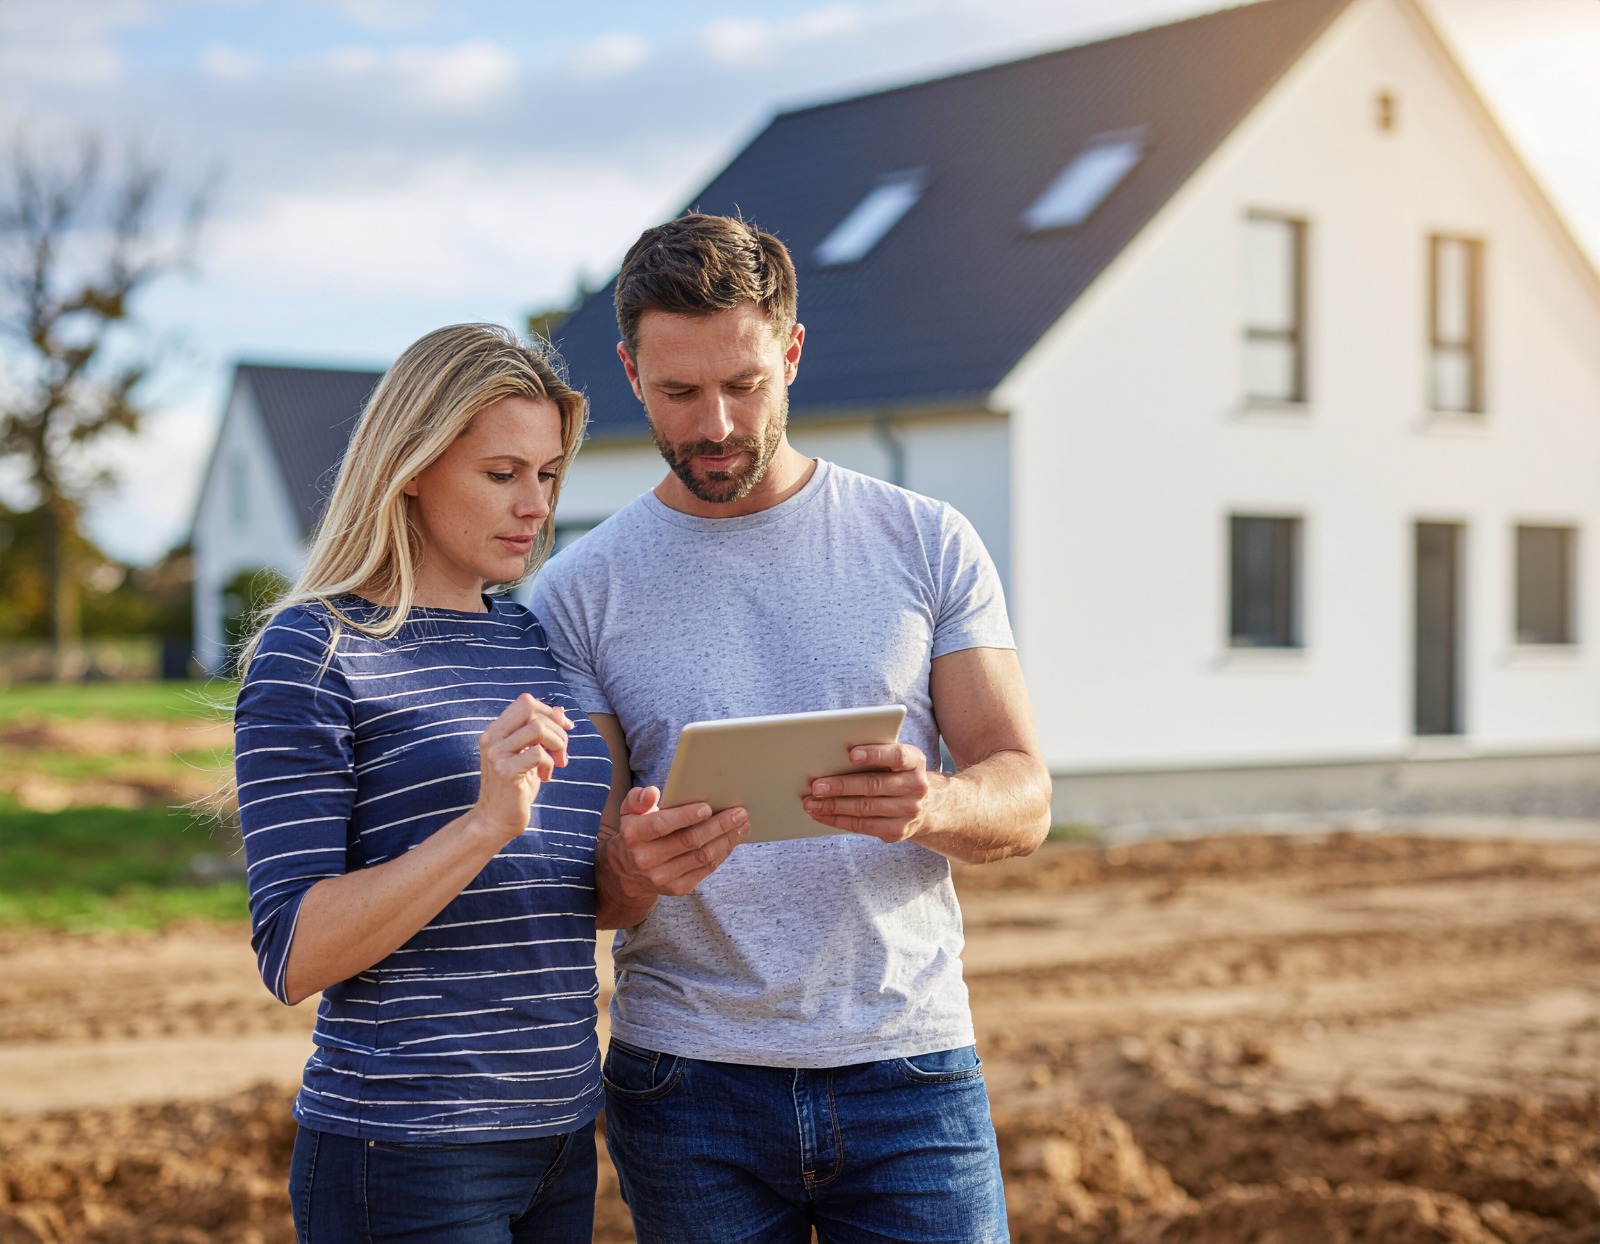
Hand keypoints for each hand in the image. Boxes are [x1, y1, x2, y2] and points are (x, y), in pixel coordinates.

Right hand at [469, 694, 572, 845]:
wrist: (496, 821)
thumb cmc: (515, 788)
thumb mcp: (531, 756)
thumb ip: (542, 733)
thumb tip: (560, 710)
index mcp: (495, 731)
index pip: (525, 702)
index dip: (549, 712)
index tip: (564, 730)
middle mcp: (492, 738)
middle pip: (530, 708)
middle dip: (555, 726)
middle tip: (561, 750)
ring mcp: (496, 754)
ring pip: (537, 728)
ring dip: (556, 744)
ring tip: (557, 762)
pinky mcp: (506, 771)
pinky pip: (538, 753)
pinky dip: (549, 764)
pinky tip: (545, 777)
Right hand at [604, 786, 746, 899]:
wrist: (627, 873)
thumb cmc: (635, 833)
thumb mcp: (628, 812)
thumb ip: (639, 799)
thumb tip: (652, 793)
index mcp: (633, 836)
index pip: (661, 825)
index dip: (686, 816)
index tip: (708, 808)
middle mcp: (646, 860)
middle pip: (689, 841)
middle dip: (718, 826)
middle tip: (739, 813)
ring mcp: (662, 877)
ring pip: (702, 857)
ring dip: (726, 840)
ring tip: (742, 825)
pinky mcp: (677, 888)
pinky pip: (706, 870)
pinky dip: (722, 853)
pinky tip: (732, 840)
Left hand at [802, 742, 934, 842]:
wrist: (925, 806)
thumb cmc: (897, 774)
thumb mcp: (894, 760)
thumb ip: (874, 755)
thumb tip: (831, 756)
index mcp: (915, 761)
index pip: (896, 755)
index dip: (874, 755)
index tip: (851, 754)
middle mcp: (916, 787)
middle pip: (874, 785)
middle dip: (841, 786)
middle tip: (816, 786)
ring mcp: (909, 811)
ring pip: (865, 808)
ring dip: (834, 806)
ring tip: (811, 803)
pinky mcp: (897, 831)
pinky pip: (863, 826)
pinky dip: (838, 820)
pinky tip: (822, 815)